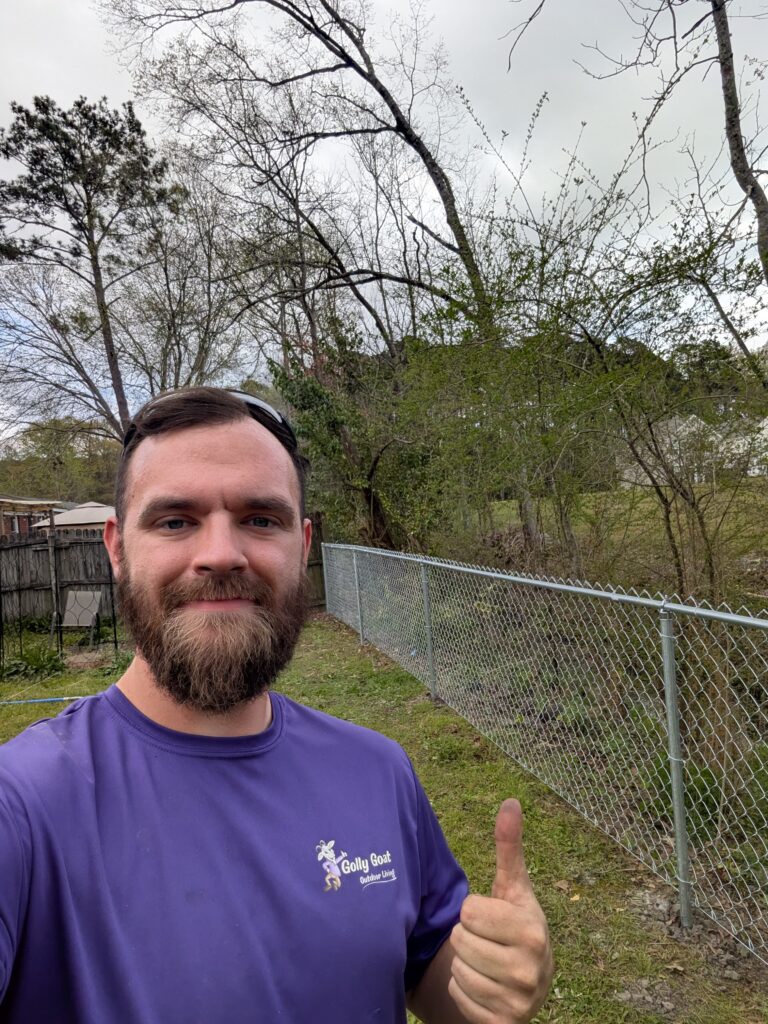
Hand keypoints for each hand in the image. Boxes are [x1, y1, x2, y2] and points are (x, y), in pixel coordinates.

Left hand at [447, 799, 552, 1022]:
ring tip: (486, 962)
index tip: (490, 917)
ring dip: (464, 965)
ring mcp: (520, 1001)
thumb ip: (509, 846)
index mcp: (532, 930)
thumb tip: (510, 801)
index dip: (472, 911)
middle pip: (460, 942)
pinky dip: (465, 992)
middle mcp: (531, 969)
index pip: (468, 911)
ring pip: (458, 971)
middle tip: (487, 941)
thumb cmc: (514, 925)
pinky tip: (484, 986)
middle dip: (466, 938)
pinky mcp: (505, 1023)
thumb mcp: (513, 888)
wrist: (530, 982)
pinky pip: (460, 999)